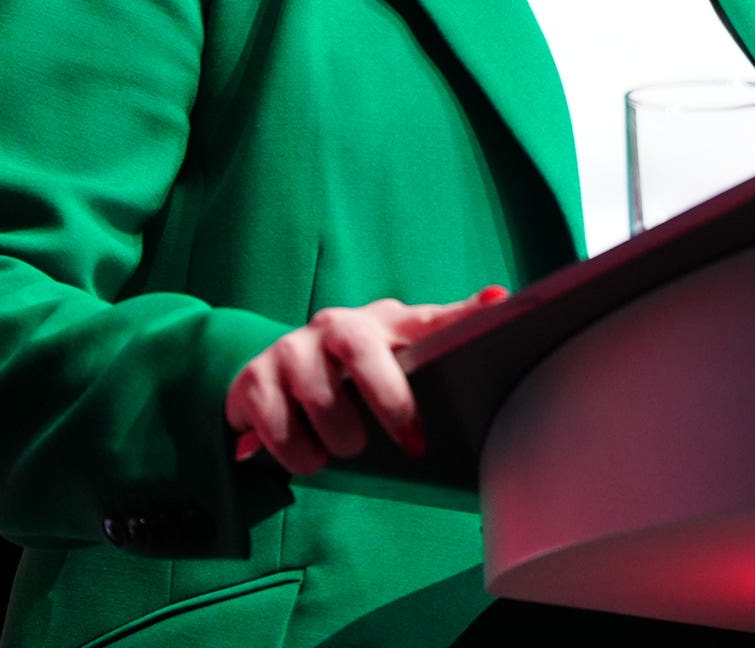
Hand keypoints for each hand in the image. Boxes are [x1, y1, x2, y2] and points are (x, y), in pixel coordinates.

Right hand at [224, 284, 508, 473]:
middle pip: (361, 350)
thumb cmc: (349, 376)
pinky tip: (306, 455)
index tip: (501, 303)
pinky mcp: (253, 380)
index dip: (464, 313)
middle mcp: (334, 325)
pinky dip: (297, 453)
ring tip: (343, 452)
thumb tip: (498, 300)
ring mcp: (290, 349)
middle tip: (410, 444)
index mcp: (381, 324)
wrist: (269, 380)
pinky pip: (277, 426)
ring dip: (337, 439)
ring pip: (318, 396)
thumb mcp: (392, 364)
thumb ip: (436, 349)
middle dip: (389, 402)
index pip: (428, 316)